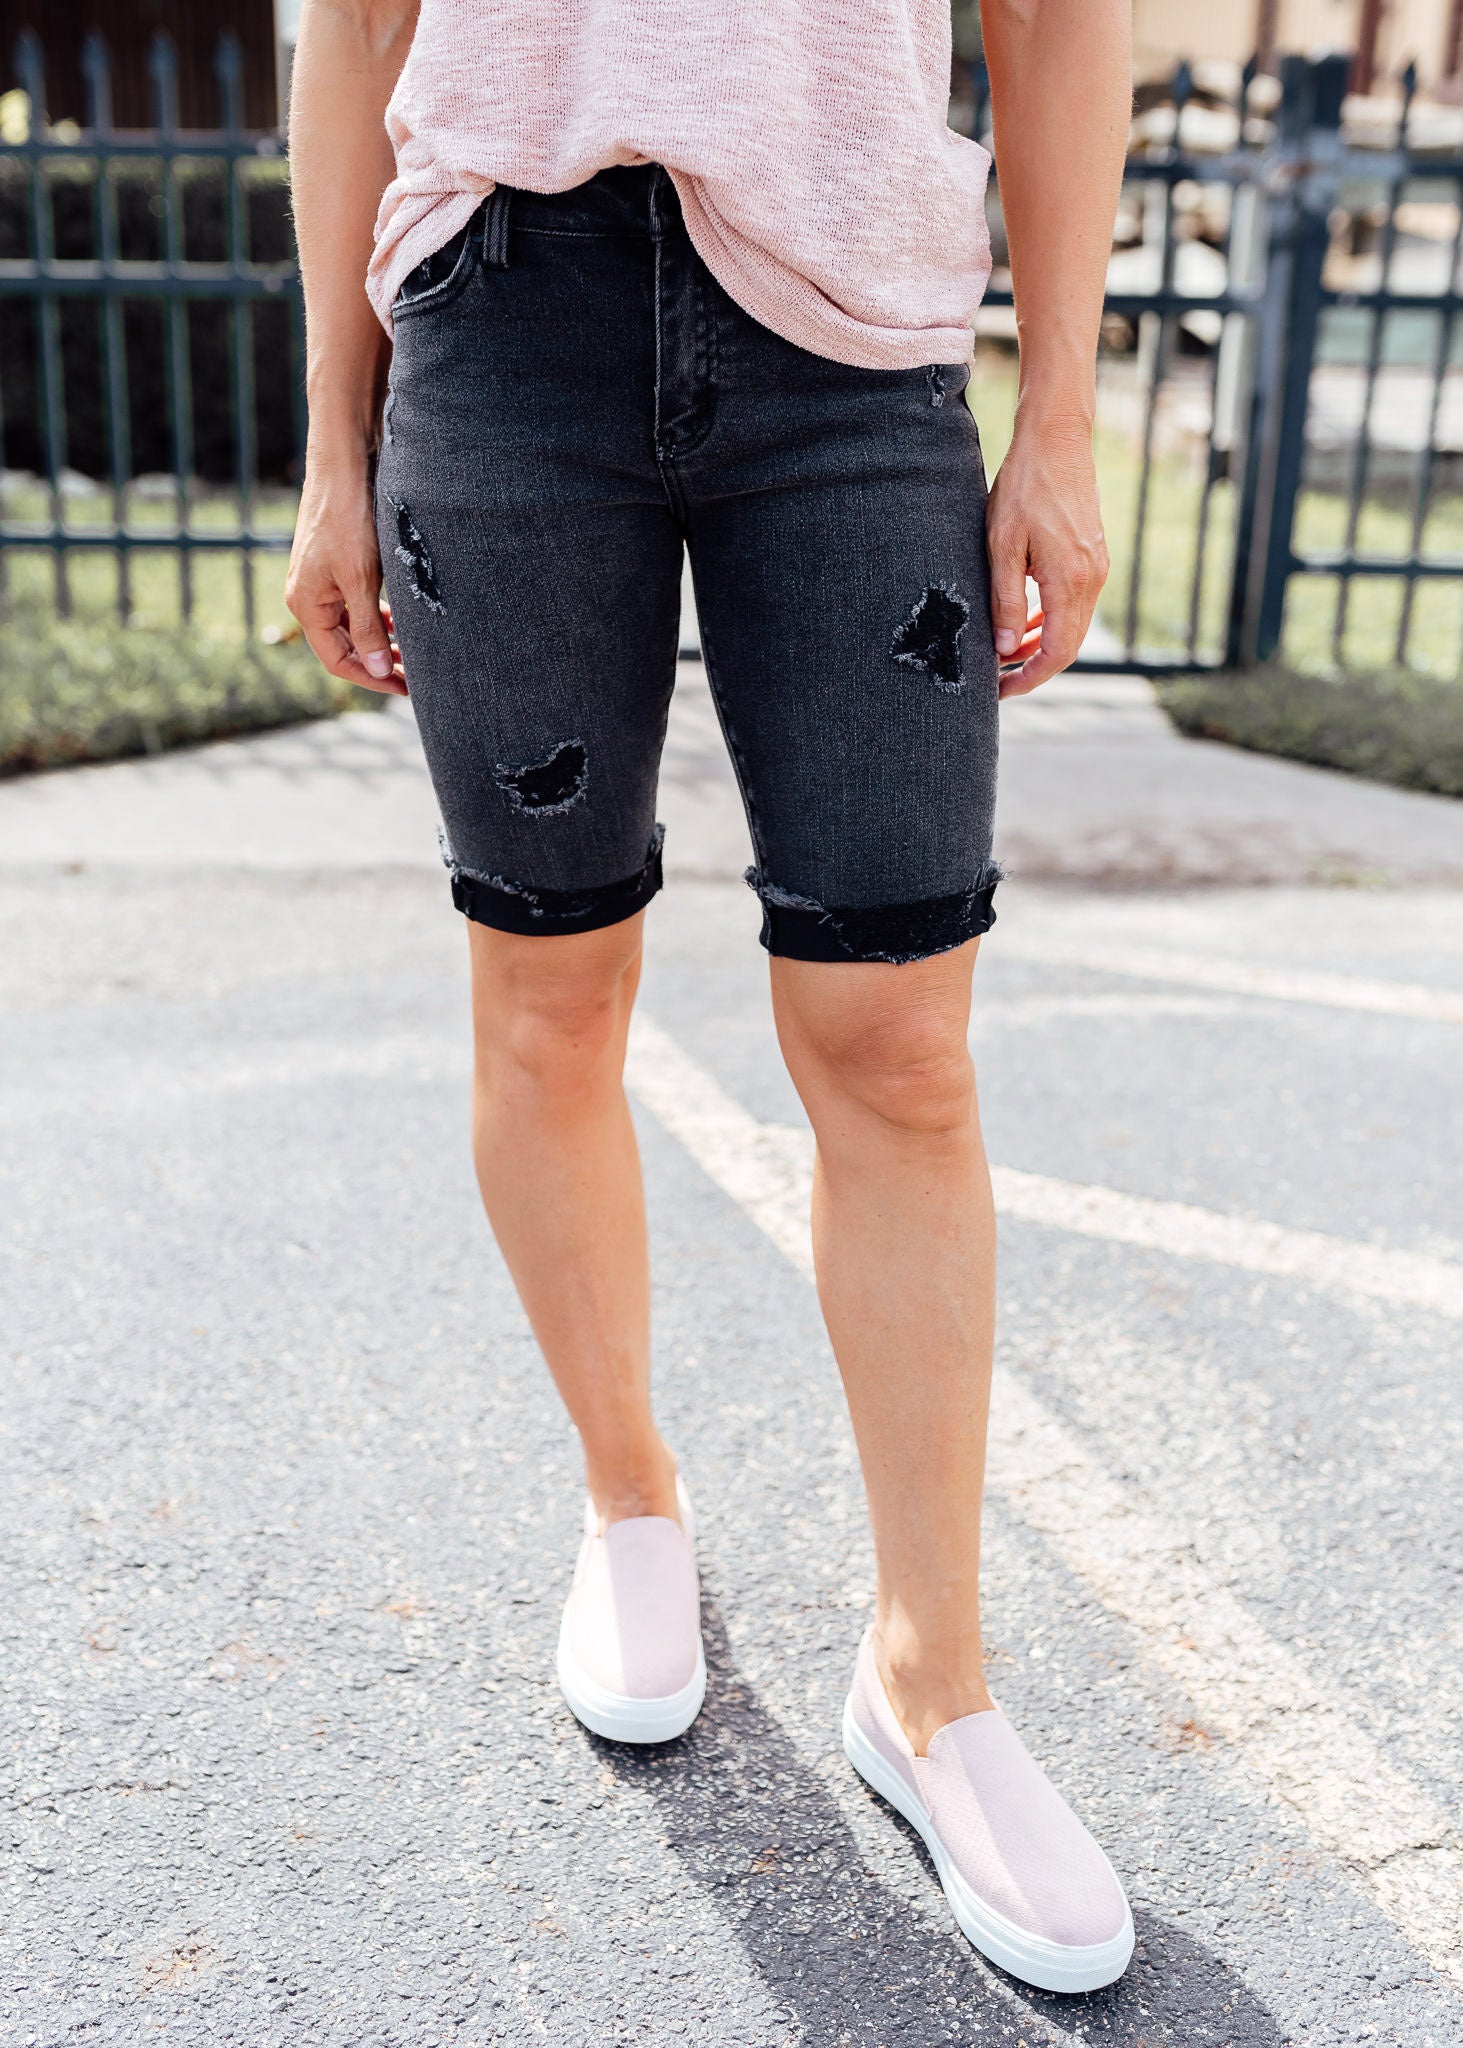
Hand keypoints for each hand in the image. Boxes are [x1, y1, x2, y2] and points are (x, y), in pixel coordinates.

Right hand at [284, 455, 405, 695]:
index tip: (403, 687)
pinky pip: (357, 604)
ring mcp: (322, 581)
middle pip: (345, 646)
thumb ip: (369, 627)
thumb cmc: (347, 518)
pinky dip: (379, 618)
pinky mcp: (337, 566)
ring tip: (412, 656)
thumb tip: (375, 669)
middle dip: (377, 663)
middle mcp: (310, 596)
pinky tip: (401, 625)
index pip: (337, 660)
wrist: (343, 465)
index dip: (370, 679)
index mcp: (307, 605)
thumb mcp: (361, 579)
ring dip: (381, 642)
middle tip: (414, 677)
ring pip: (353, 626)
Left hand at [985, 417, 1108, 698]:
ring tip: (1006, 655)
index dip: (1029, 678)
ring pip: (1072, 626)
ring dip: (1041, 645)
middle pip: (1069, 646)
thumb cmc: (1023, 488)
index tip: (1000, 690)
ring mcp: (1096, 568)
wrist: (1056, 441)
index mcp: (1071, 582)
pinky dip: (1050, 620)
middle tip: (998, 681)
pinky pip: (1073, 604)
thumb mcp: (1002, 546)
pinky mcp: (1091, 557)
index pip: (1058, 652)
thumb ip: (1006, 601)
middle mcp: (1091, 580)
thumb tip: (1006, 649)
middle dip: (1034, 668)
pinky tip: (1026, 623)